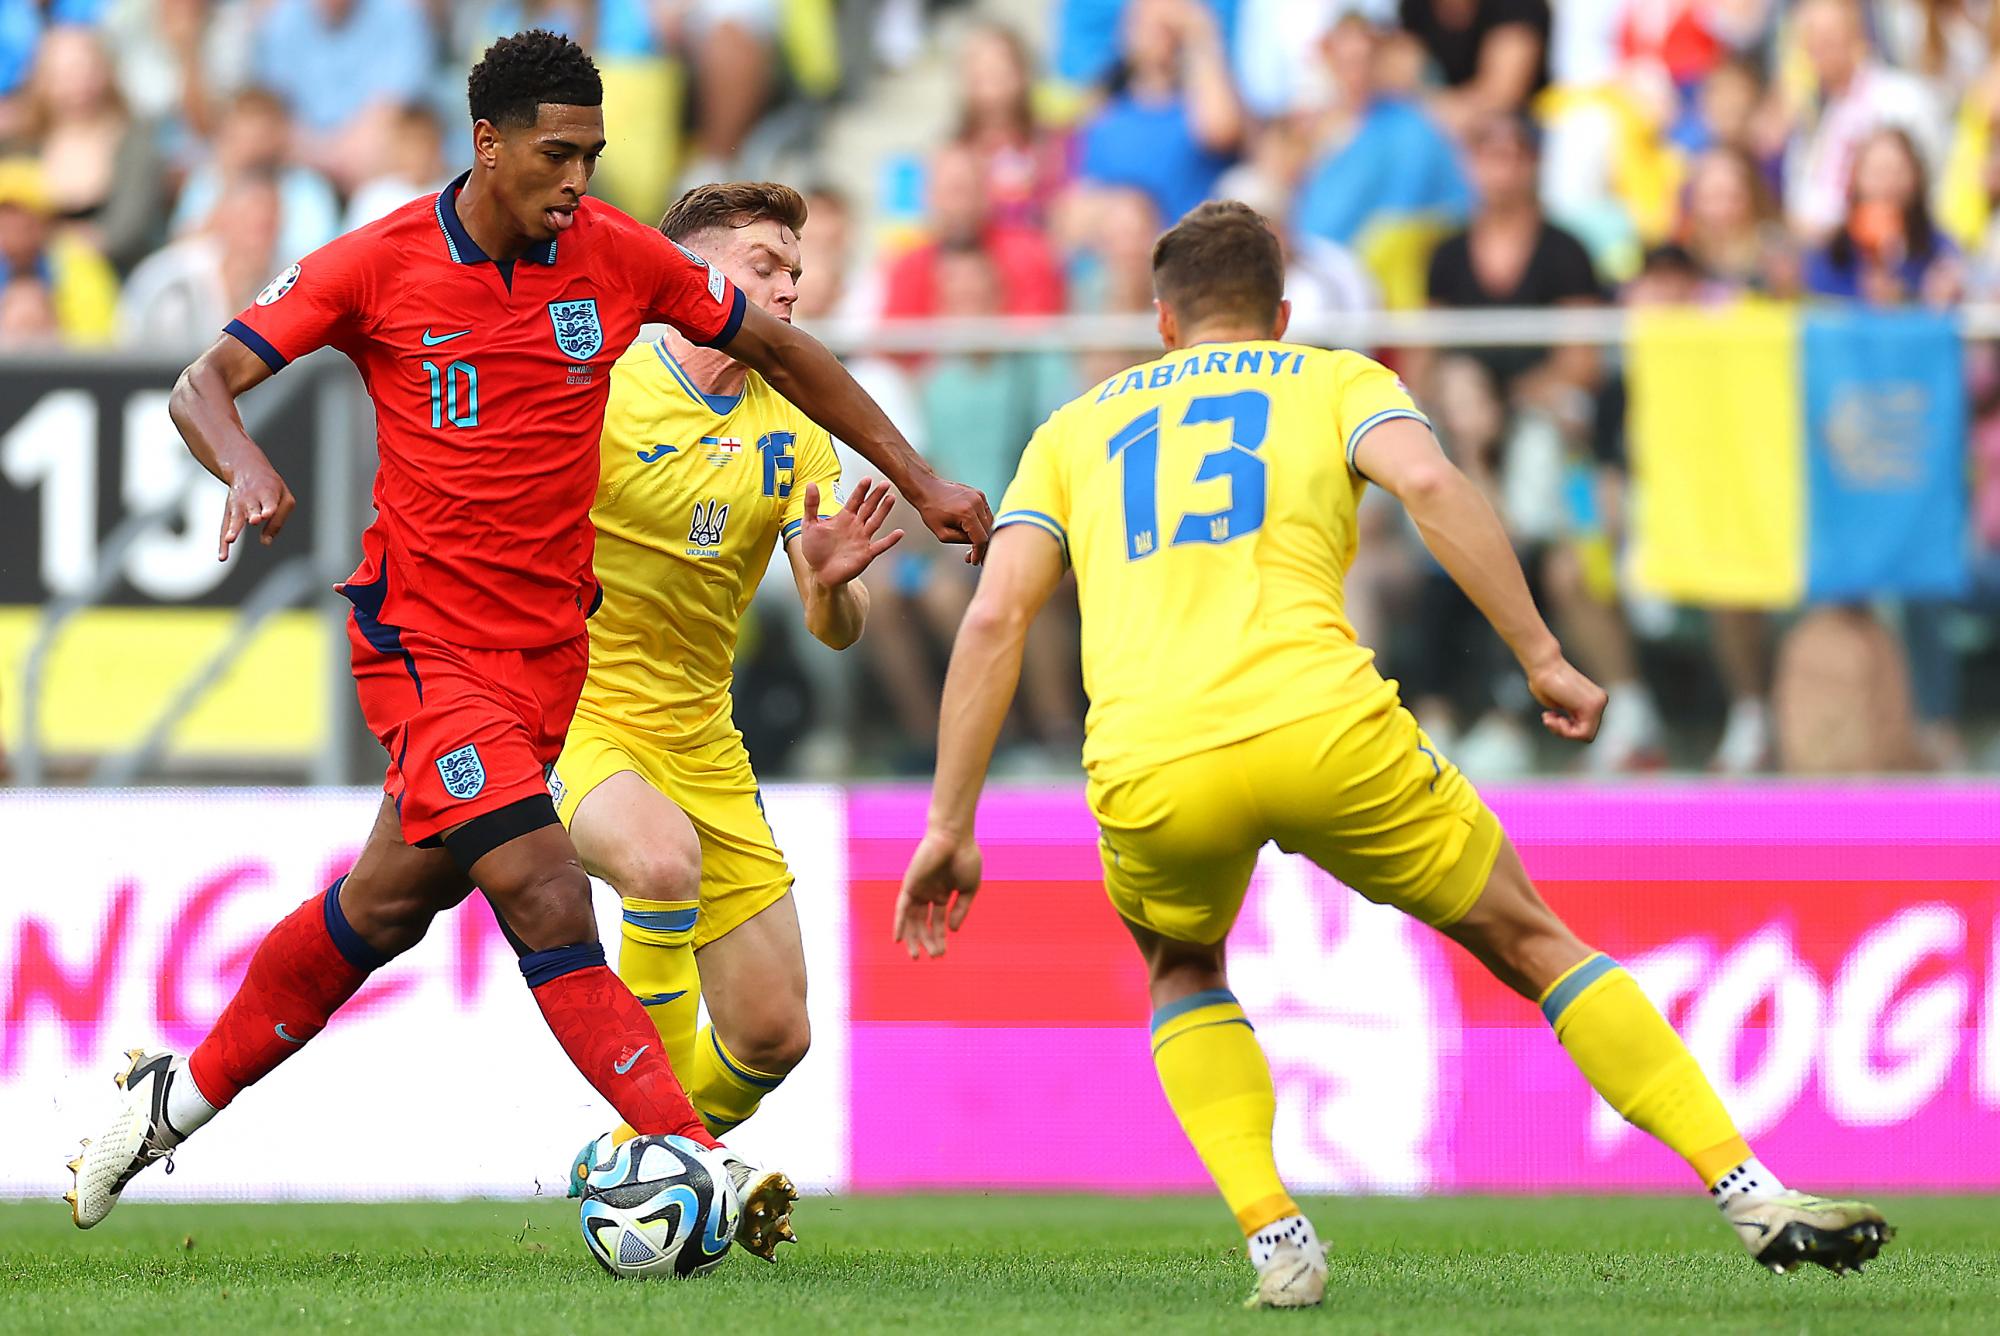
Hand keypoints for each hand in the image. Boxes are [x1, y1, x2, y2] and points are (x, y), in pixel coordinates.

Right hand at [218, 457, 295, 559]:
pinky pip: (225, 529)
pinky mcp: (229, 512)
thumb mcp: (284, 498)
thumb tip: (266, 543)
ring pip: (235, 518)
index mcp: (267, 493)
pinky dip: (224, 543)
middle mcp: (251, 499)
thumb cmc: (271, 488)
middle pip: (251, 509)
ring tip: (231, 539)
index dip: (268, 509)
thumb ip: (278, 521)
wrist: (246, 468)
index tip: (266, 514)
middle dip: (253, 515)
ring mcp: (238, 505)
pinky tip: (223, 557)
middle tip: (254, 520)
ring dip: (234, 528)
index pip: (268, 502)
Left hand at [800, 479, 903, 586]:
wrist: (820, 573)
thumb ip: (811, 505)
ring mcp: (862, 539)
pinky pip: (881, 545)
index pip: (855, 500)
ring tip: (891, 498)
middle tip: (885, 483)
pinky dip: (890, 540)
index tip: (867, 479)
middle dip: (876, 495)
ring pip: (876, 522)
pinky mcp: (866, 553)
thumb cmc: (815, 549)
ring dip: (884, 510)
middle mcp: (855, 526)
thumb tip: (811, 484)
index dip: (861, 490)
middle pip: (868, 507)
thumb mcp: (809, 524)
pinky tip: (899, 532)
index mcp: (844, 518)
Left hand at [893, 828, 982, 958]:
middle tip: (933, 957)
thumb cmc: (965, 857)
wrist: (954, 837)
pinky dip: (899, 923)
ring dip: (914, 937)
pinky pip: (901, 908)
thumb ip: (960, 909)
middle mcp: (928, 893)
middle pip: (924, 923)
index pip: (939, 921)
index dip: (940, 937)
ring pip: (912, 919)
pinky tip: (899, 939)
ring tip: (916, 955)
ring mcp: (918, 889)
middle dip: (928, 940)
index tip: (942, 953)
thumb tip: (952, 931)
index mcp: (943, 893)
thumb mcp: (968, 888)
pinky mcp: (909, 885)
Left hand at [909, 475, 993, 563]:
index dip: (979, 553)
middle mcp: (977, 503)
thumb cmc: (931, 511)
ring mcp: (980, 497)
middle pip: (987, 532)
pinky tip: (971, 531)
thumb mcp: (942, 533)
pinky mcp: (980, 495)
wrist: (927, 488)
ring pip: (989, 523)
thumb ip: (960, 540)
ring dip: (983, 535)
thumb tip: (975, 544)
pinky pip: (986, 514)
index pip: (981, 539)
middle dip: (981, 546)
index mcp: (967, 513)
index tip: (974, 562)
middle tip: (971, 557)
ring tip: (971, 545)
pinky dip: (982, 524)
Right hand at [1526, 653, 1607, 742]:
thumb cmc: (1543, 680)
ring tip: (1548, 717)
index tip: (1550, 716)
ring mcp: (1599, 704)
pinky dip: (1565, 731)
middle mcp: (1600, 701)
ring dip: (1562, 731)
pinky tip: (1553, 718)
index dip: (1566, 728)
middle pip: (1587, 733)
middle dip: (1564, 731)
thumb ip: (1569, 716)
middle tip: (1548, 717)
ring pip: (1586, 735)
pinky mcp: (1592, 706)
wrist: (1543, 665)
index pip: (1585, 727)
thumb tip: (1570, 727)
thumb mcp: (1559, 703)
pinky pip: (1582, 733)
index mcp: (1594, 700)